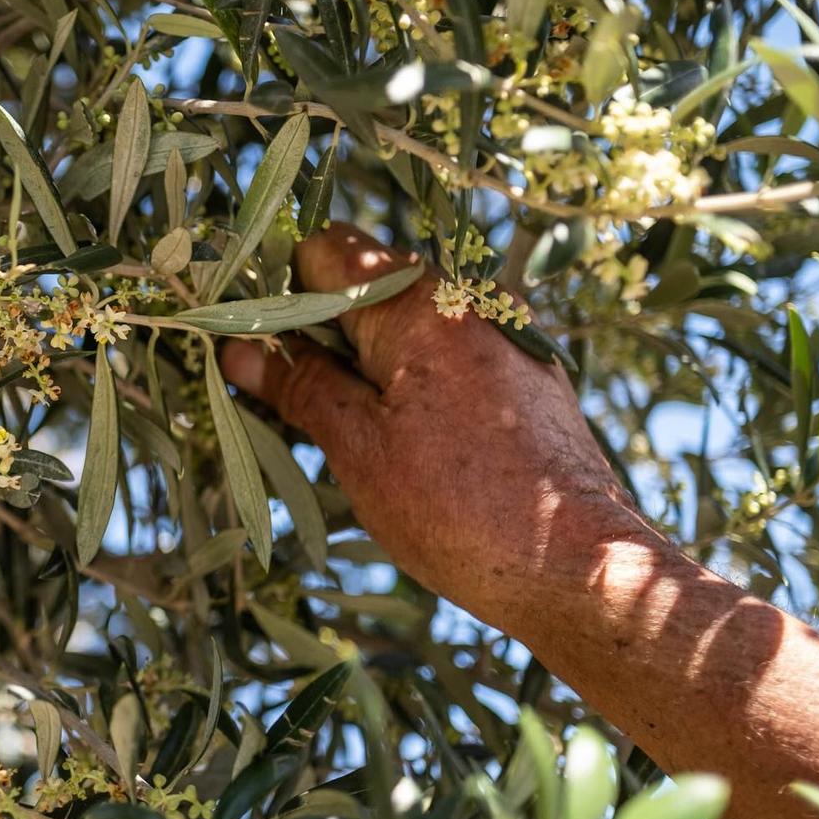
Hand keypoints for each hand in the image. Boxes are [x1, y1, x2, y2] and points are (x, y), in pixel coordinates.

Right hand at [219, 226, 658, 635]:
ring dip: (363, 367)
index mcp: (419, 303)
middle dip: (318, 335)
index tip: (256, 351)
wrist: (579, 567)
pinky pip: (446, 356)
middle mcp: (467, 300)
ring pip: (404, 327)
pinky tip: (408, 447)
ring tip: (349, 437)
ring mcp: (503, 336)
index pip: (326, 251)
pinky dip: (411, 385)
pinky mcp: (525, 376)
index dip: (281, 294)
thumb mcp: (358, 449)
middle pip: (365, 287)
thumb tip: (238, 349)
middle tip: (291, 404)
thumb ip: (299, 386)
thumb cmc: (460, 509)